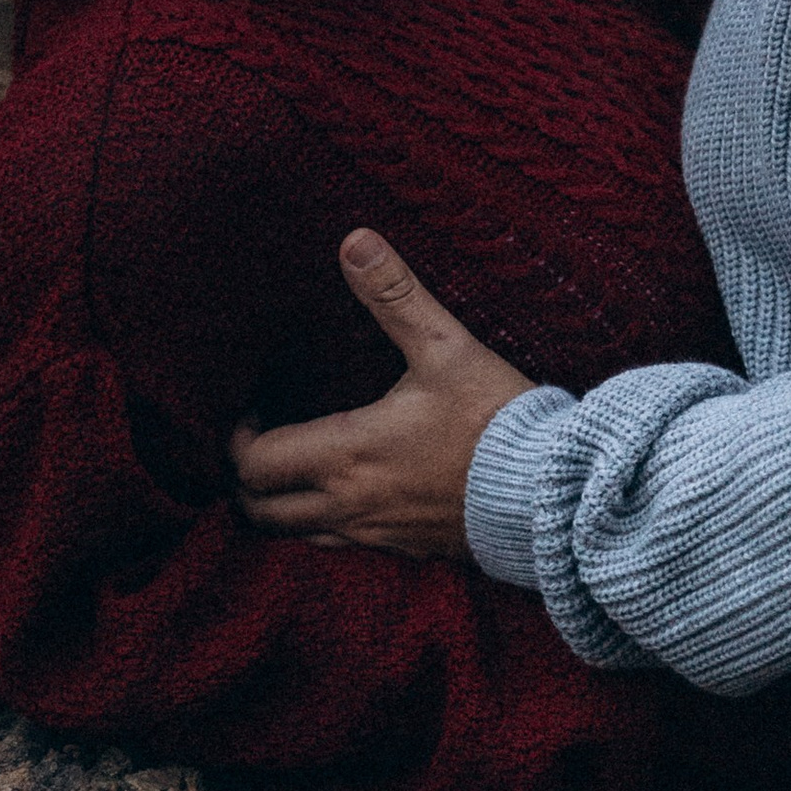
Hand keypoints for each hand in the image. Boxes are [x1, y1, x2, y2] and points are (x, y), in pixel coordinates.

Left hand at [231, 232, 535, 558]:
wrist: (552, 492)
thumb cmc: (497, 421)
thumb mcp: (446, 348)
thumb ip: (396, 295)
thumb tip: (354, 241)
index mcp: (347, 455)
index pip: (254, 465)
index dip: (239, 439)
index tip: (257, 411)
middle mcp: (350, 504)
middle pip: (261, 512)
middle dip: (247, 480)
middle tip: (264, 443)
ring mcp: (376, 534)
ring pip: (297, 537)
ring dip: (282, 506)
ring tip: (297, 468)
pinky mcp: (406, 550)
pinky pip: (343, 547)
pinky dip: (326, 524)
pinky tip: (349, 492)